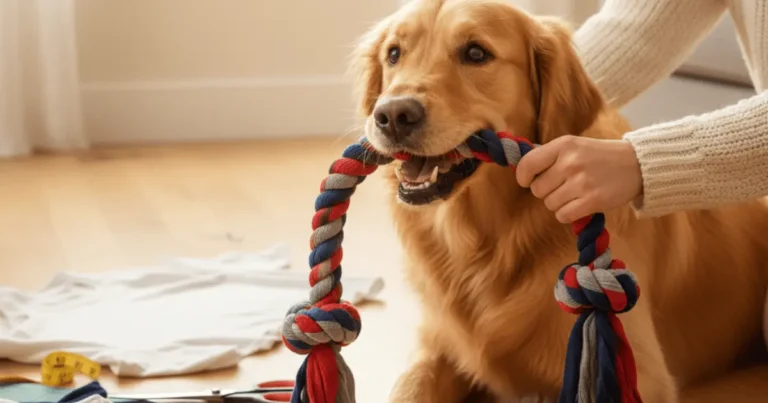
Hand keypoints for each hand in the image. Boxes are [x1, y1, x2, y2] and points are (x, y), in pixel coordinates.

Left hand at [515, 135, 642, 222]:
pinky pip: (563, 215)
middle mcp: (570, 162)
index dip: (523, 177)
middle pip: (537, 189)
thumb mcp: (574, 146)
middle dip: (546, 191)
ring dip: (559, 203)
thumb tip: (522, 171)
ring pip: (550, 204)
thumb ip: (549, 156)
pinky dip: (568, 214)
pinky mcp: (592, 201)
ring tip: (576, 193)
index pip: (527, 164)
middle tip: (563, 185)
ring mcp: (581, 182)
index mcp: (563, 145)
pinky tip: (579, 204)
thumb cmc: (599, 156)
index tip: (528, 181)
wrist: (636, 164)